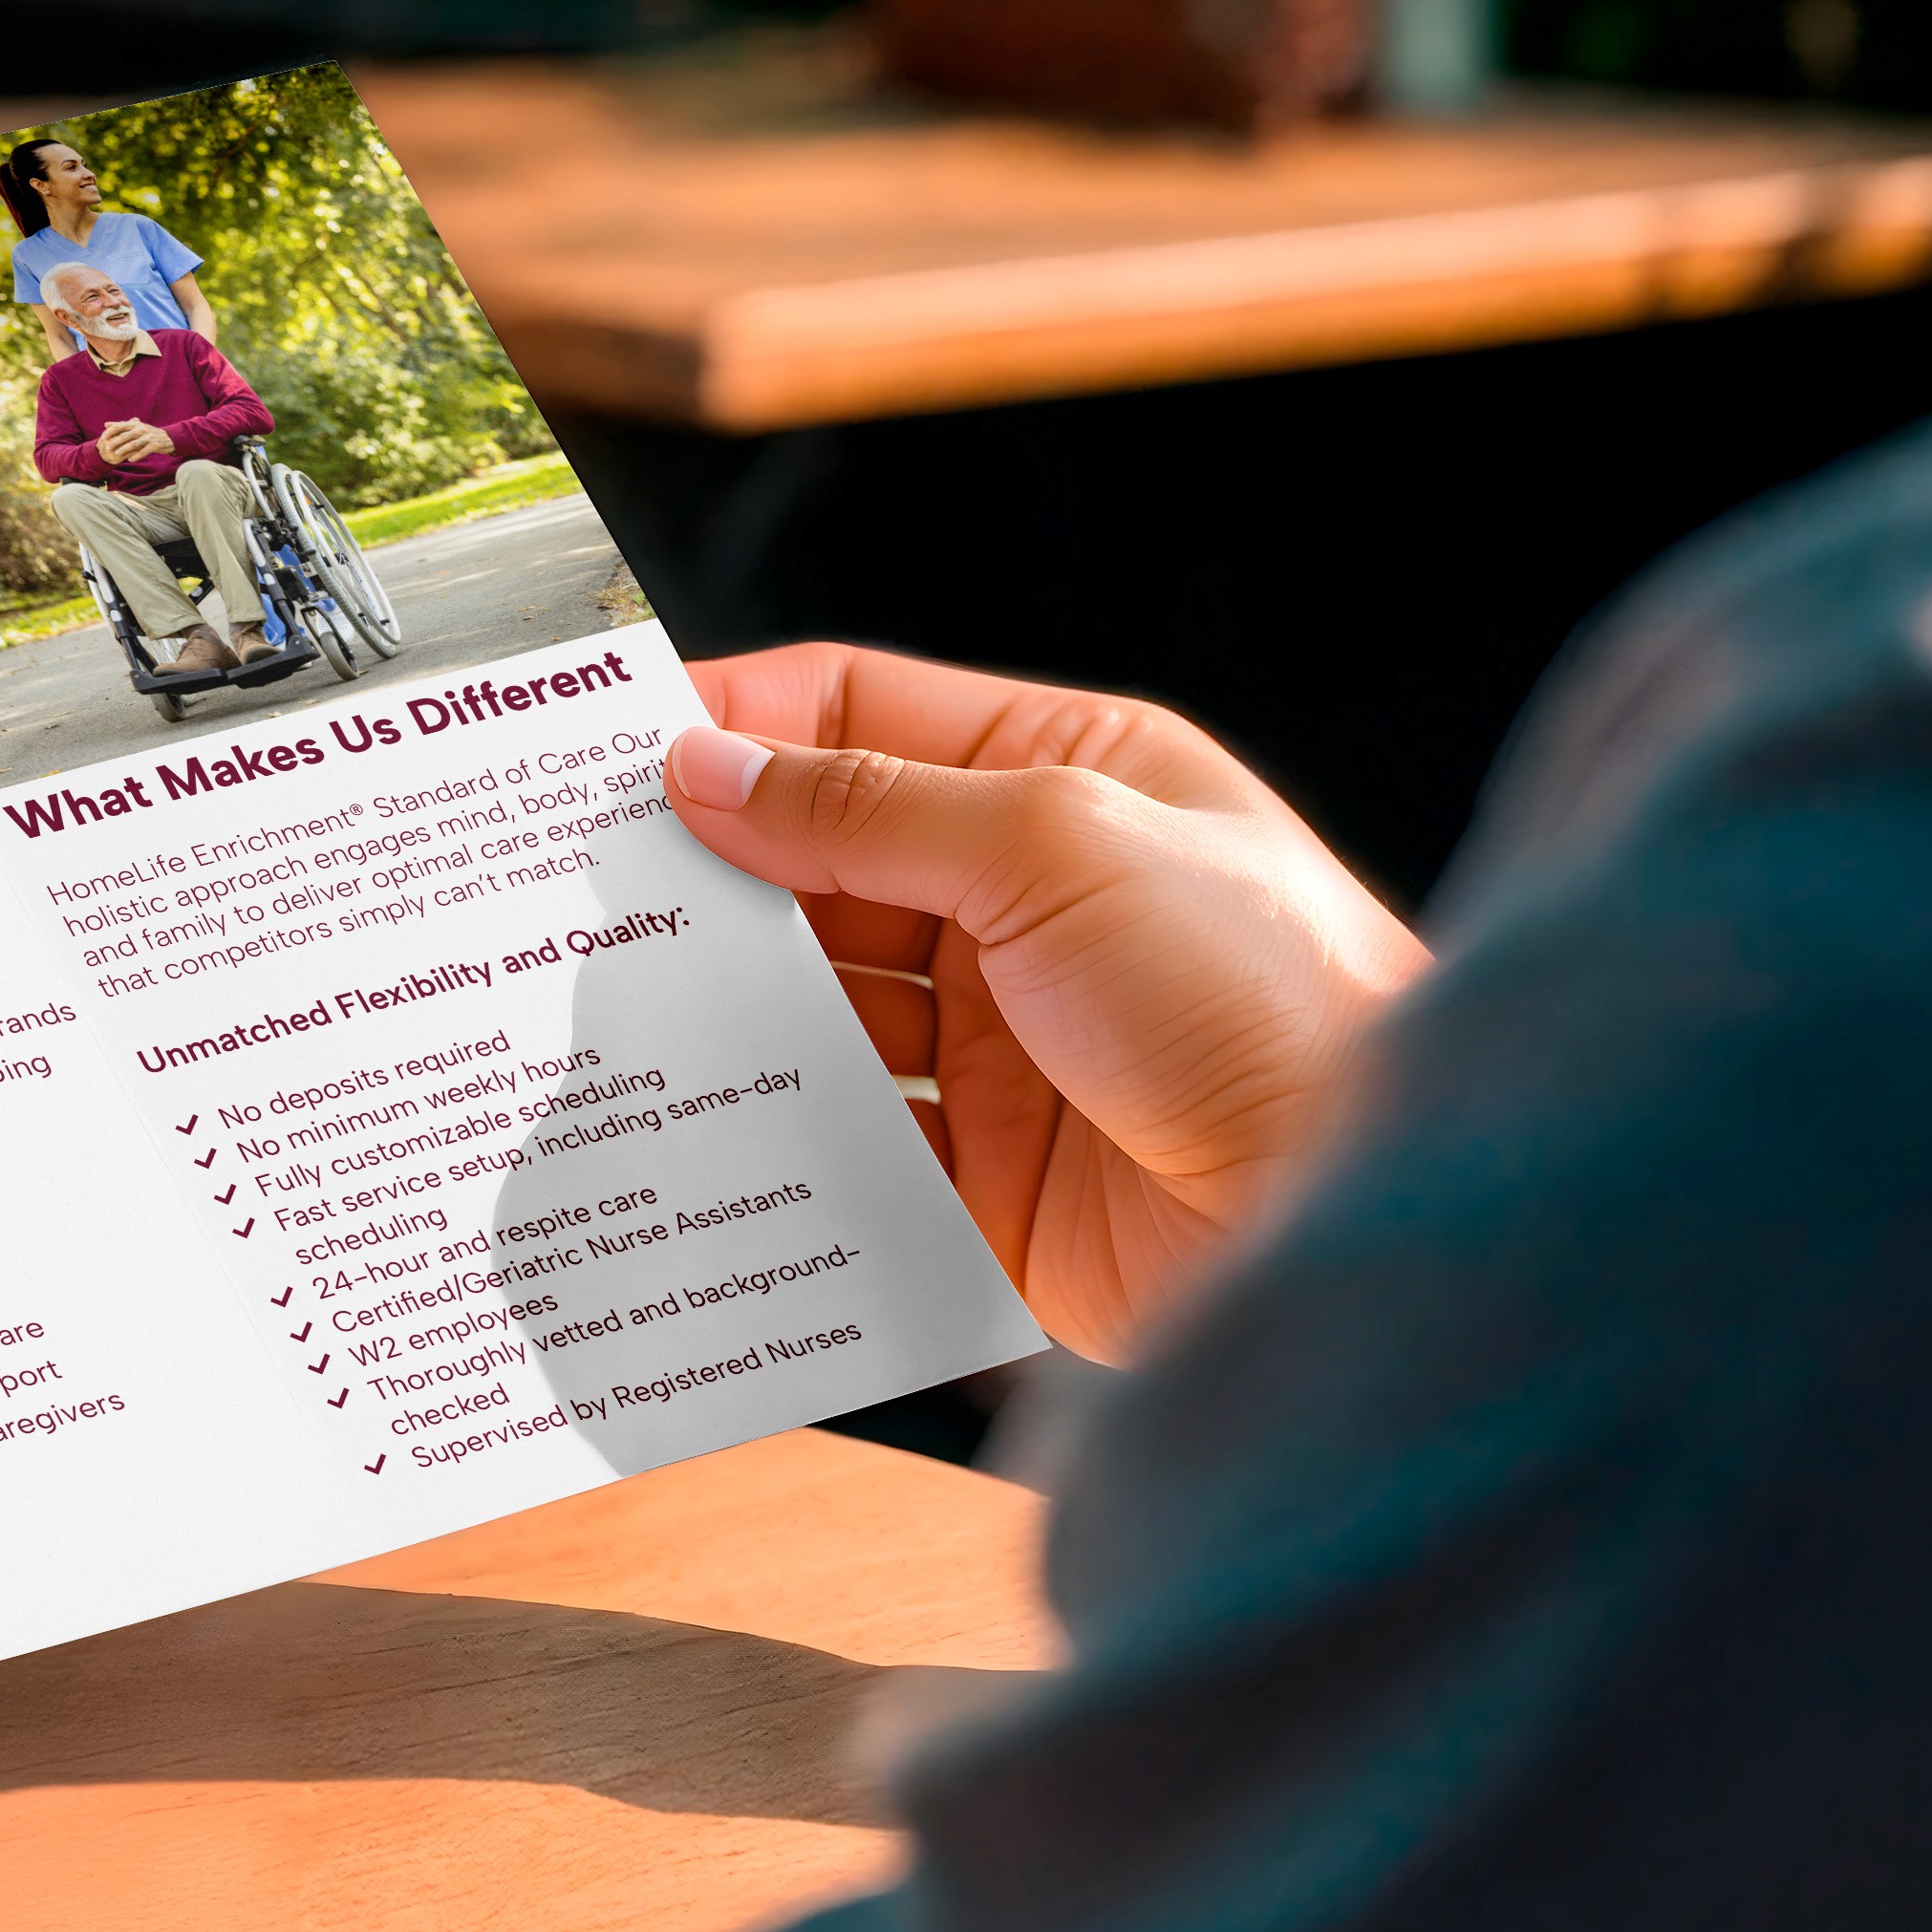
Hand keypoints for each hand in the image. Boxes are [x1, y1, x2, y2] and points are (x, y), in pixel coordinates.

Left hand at [93, 417, 167, 464]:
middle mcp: (141, 429)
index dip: (111, 431)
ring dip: (125, 449)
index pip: (120, 426)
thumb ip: (121, 425)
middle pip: (126, 435)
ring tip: (117, 454)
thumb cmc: (148, 433)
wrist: (168, 438)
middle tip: (107, 448)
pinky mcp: (155, 445)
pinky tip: (130, 460)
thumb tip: (105, 424)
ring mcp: (148, 437)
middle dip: (115, 442)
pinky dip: (137, 455)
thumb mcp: (135, 427)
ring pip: (134, 444)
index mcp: (135, 425)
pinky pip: (144, 451)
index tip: (103, 437)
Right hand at [662, 646, 1427, 1361]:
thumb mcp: (1058, 845)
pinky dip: (762, 1133)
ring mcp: (996, 1042)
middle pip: (813, 865)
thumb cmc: (1268, 996)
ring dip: (719, 1008)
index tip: (599, 758)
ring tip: (606, 1014)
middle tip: (568, 896)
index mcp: (1059, 778)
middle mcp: (1020, 902)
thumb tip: (702, 767)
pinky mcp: (978, 1175)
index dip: (726, 726)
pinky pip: (837, 1141)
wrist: (1362, 1215)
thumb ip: (867, 807)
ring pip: (810, 1005)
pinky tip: (687, 1127)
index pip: (851, 716)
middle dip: (701, 877)